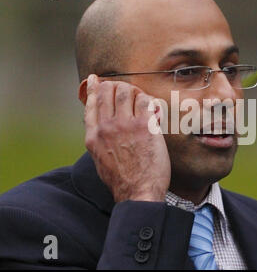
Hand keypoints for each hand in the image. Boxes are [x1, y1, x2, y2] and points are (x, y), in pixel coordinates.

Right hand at [84, 74, 170, 202]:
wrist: (138, 192)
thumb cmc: (121, 180)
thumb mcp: (99, 159)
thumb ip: (98, 139)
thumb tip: (101, 125)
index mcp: (93, 135)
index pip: (91, 103)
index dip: (94, 87)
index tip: (95, 79)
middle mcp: (106, 127)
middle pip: (108, 91)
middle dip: (116, 86)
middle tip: (125, 90)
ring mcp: (125, 125)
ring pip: (126, 92)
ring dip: (133, 90)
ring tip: (139, 97)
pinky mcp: (144, 126)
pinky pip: (145, 100)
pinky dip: (147, 99)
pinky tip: (151, 106)